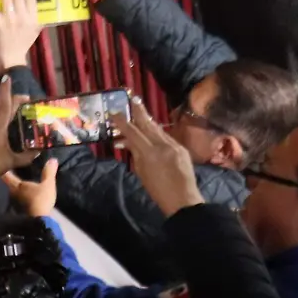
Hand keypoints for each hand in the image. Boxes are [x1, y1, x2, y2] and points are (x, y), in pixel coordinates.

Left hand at [3, 157, 59, 217]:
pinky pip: (18, 196)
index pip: (6, 174)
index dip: (4, 167)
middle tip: (12, 167)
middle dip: (9, 175)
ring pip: (12, 189)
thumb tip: (52, 159)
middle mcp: (12, 192)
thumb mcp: (48, 185)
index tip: (2, 160)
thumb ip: (48, 172)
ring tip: (19, 177)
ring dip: (15, 184)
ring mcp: (14, 201)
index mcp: (16, 185)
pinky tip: (25, 191)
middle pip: (8, 182)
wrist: (39, 221)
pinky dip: (20, 192)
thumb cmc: (40, 200)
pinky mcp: (19, 208)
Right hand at [116, 100, 204, 217]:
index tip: (114, 113)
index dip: (123, 122)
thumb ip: (135, 154)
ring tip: (140, 111)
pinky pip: (166, 137)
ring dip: (147, 120)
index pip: (133, 133)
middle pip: (148, 125)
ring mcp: (174, 145)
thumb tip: (127, 142)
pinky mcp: (182, 149)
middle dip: (139, 111)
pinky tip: (152, 130)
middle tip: (132, 99)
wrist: (183, 199)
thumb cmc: (157, 191)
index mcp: (150, 153)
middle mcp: (163, 145)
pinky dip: (157, 132)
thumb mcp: (141, 173)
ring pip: (158, 129)